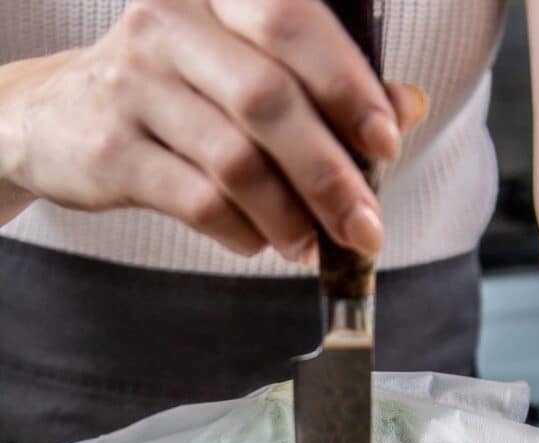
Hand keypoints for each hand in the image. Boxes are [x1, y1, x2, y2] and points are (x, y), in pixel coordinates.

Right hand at [0, 0, 426, 260]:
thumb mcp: (241, 70)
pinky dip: (240, 231)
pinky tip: (258, 241)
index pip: (292, 20)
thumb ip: (321, 83)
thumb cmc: (171, 93)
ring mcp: (133, 86)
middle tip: (364, 226)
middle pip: (269, 100)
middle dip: (330, 174)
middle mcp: (169, 24)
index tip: (386, 142)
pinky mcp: (111, 150)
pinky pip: (196, 200)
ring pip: (235, 160)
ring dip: (289, 216)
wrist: (54, 118)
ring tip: (310, 245)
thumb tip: (406, 105)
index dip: (348, 84)